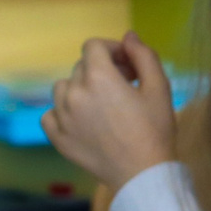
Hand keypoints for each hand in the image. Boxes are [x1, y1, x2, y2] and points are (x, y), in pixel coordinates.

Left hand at [43, 34, 176, 186]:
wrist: (143, 174)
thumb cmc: (156, 130)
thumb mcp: (160, 89)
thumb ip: (144, 57)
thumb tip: (129, 37)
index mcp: (98, 77)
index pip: (94, 46)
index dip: (113, 49)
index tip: (128, 64)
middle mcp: (73, 92)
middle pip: (82, 66)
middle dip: (104, 69)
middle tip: (126, 87)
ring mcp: (61, 115)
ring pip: (64, 87)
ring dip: (82, 88)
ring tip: (103, 104)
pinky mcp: (57, 135)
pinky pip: (51, 113)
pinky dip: (64, 111)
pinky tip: (83, 120)